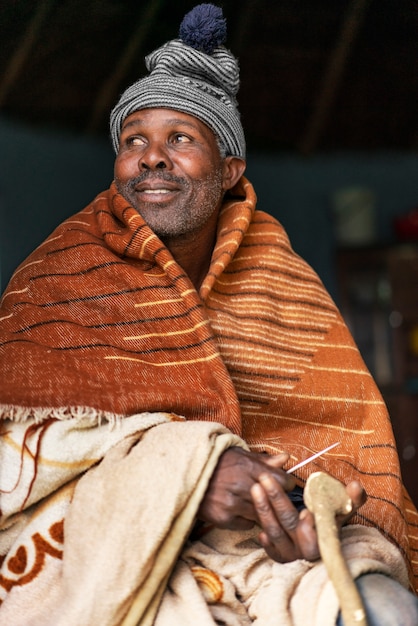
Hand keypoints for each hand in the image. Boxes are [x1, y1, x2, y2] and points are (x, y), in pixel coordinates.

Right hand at [197, 447, 294, 529]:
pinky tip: (239, 509)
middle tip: (271, 496)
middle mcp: (241, 485)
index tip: (282, 484)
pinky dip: (246, 519)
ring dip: (261, 510)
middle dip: (275, 499)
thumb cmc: (215, 463)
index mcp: (247, 466)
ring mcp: (232, 504)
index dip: (285, 483)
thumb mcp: (239, 454)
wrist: (186, 475)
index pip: (282, 480)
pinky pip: (247, 525)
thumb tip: (286, 458)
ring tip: (253, 501)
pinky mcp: (223, 518)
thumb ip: (263, 460)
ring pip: (262, 514)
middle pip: (274, 500)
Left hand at [250, 473, 366, 562]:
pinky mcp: (281, 556)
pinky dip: (264, 537)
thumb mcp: (344, 509)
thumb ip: (352, 499)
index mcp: (324, 538)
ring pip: (274, 532)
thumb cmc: (333, 520)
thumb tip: (355, 486)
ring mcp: (293, 554)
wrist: (323, 539)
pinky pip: (269, 548)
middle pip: (289, 525)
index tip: (305, 512)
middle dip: (276, 501)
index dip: (309, 528)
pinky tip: (254, 519)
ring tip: (256, 487)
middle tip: (265, 479)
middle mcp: (307, 549)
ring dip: (264, 509)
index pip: (314, 537)